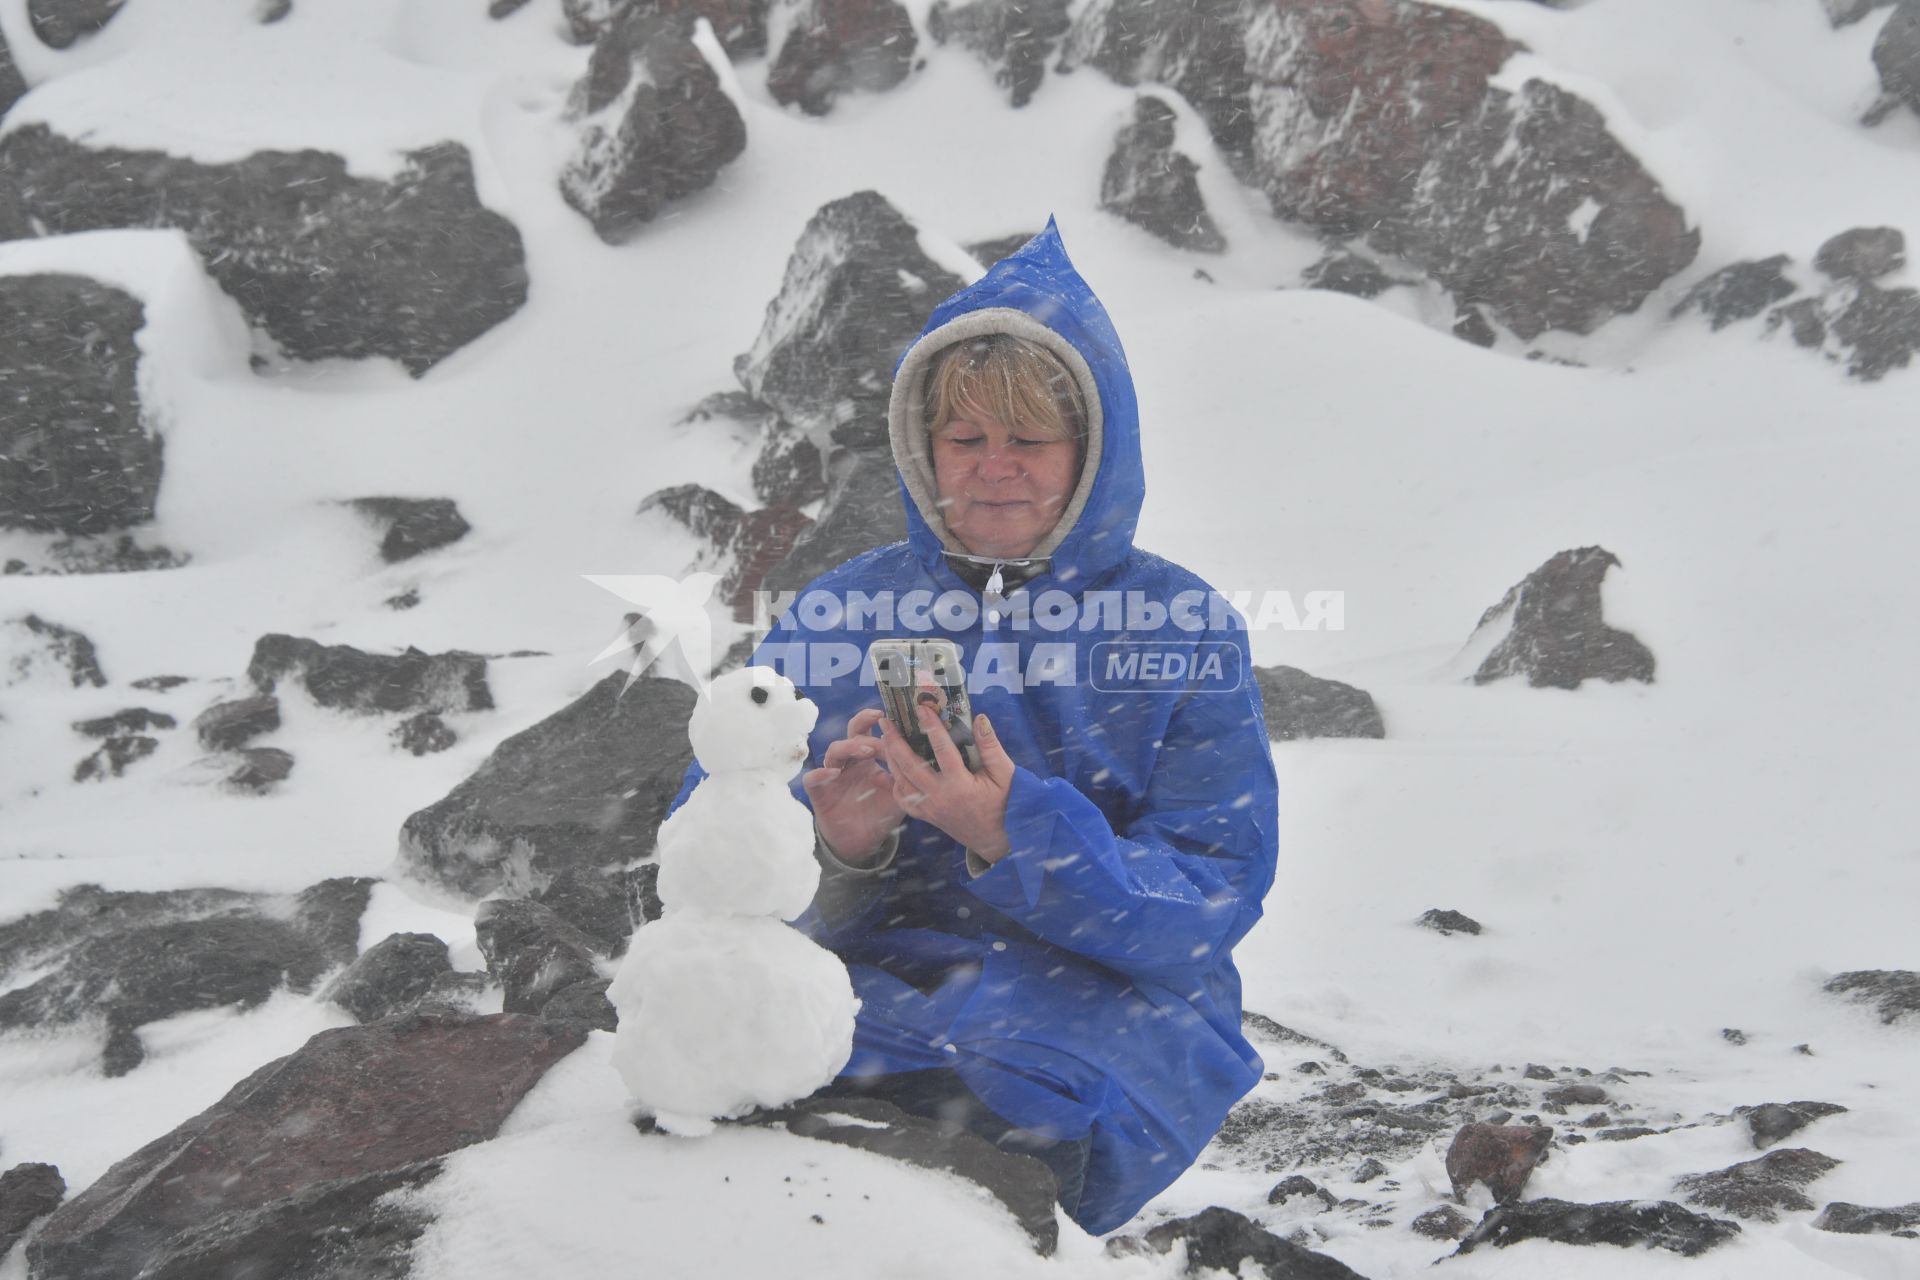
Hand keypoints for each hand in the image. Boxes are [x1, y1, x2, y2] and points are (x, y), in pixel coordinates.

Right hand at [802, 707, 906, 863]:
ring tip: (867, 751)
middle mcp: (850, 762)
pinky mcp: (819, 792)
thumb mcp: (898, 794)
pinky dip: (821, 773)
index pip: (872, 733)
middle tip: (879, 718)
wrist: (862, 842)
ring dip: (850, 747)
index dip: (881, 725)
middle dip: (863, 722)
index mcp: (868, 759)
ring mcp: (833, 775)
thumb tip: (923, 755)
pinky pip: (813, 779)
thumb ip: (905, 775)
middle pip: (852, 733)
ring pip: (834, 750)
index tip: (896, 718)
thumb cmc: (881, 814)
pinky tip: (833, 773)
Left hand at [879, 706, 1016, 863]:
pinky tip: (894, 768)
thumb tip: (979, 718)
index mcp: (960, 785)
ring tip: (885, 738)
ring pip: (901, 781)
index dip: (931, 725)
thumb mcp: (1005, 773)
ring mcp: (930, 809)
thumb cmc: (1005, 803)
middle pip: (909, 765)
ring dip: (891, 758)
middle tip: (886, 721)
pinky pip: (903, 800)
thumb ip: (991, 746)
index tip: (921, 707)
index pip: (942, 749)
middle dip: (895, 741)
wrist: (996, 839)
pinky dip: (896, 783)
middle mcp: (940, 797)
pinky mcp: (926, 816)